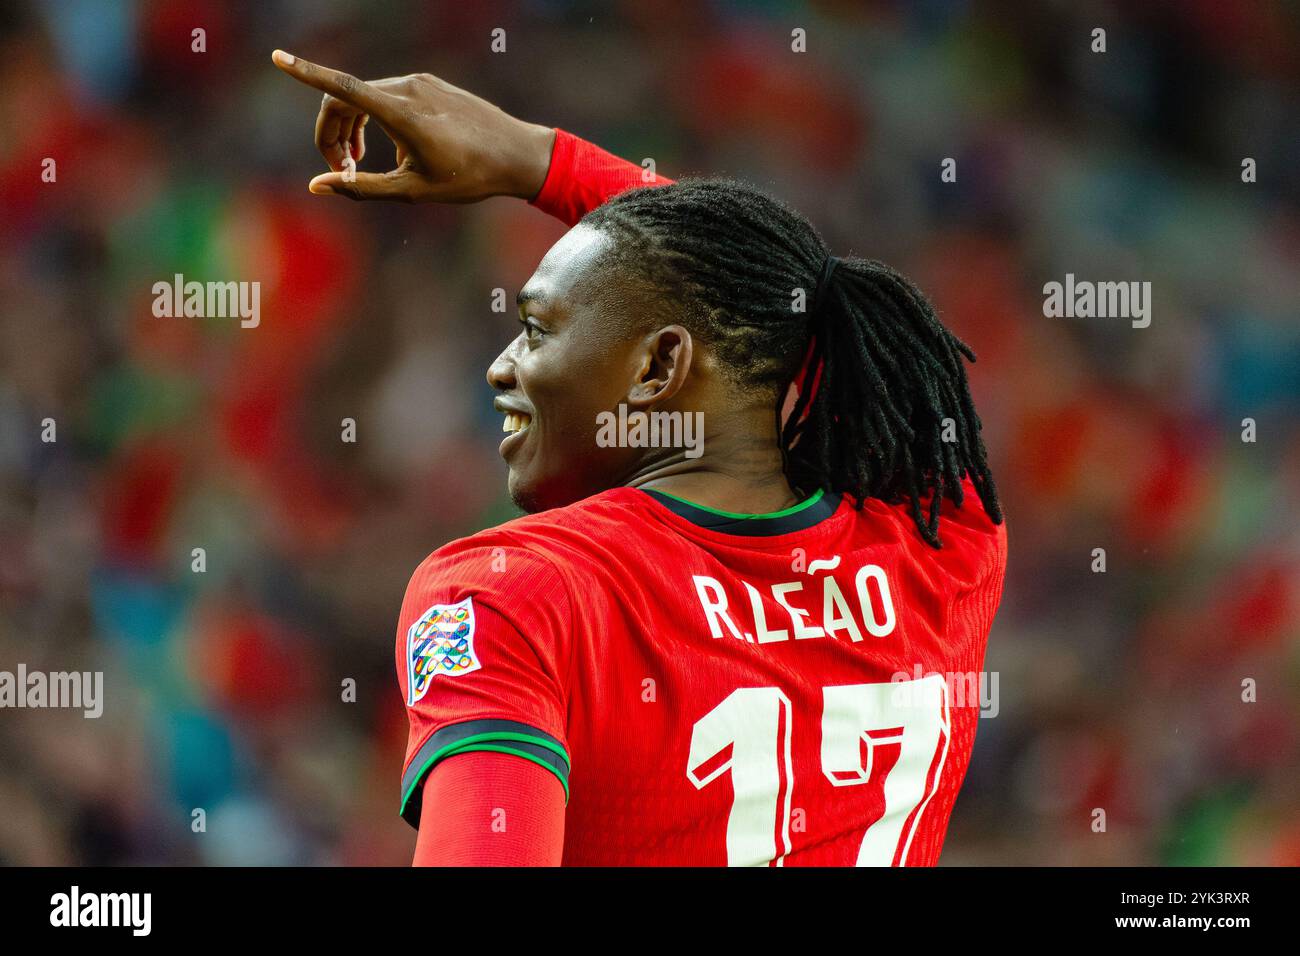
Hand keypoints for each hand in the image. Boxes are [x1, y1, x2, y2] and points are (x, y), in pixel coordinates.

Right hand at [271, 49, 555, 202]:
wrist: (517, 155)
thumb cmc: (469, 178)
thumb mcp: (412, 192)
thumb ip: (362, 187)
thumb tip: (319, 186)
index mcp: (402, 113)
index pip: (342, 88)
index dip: (306, 74)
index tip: (277, 59)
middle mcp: (408, 88)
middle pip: (346, 99)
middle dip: (331, 133)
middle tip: (339, 171)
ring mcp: (420, 82)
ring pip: (366, 97)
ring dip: (352, 128)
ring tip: (359, 163)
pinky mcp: (430, 84)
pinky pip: (389, 97)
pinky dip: (377, 121)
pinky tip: (395, 152)